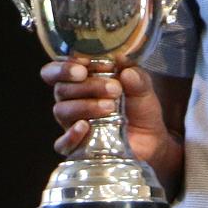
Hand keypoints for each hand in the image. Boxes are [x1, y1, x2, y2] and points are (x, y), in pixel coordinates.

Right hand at [41, 59, 169, 162]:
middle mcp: (72, 101)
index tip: (85, 64)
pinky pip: (62, 143)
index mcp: (82, 82)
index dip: (65, 66)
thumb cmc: (140, 109)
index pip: (56, 70)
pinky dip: (71, 135)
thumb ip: (135, 75)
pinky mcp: (77, 148)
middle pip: (62, 89)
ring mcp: (72, 125)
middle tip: (114, 88)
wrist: (151, 140)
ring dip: (86, 106)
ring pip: (62, 111)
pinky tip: (85, 126)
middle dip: (87, 85)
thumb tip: (121, 59)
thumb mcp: (143, 88)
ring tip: (111, 106)